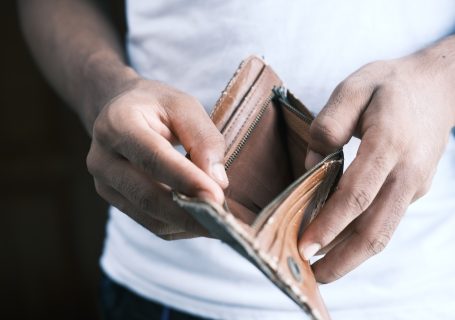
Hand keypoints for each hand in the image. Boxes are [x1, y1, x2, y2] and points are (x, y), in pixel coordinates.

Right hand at [86, 76, 228, 239]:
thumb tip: (218, 182)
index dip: (186, 180)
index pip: (153, 158)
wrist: (121, 111)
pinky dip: (180, 227)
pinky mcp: (115, 201)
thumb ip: (203, 139)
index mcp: (118, 123)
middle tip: (224, 221)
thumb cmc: (157, 106)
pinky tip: (202, 220)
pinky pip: (151, 224)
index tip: (217, 198)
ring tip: (220, 223)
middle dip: (189, 213)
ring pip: (150, 217)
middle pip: (147, 196)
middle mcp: (103, 157)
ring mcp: (104, 184)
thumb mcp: (184, 106)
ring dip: (188, 224)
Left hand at [299, 38, 454, 282]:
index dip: (330, 224)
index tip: (305, 245)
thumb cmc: (389, 86)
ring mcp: (414, 184)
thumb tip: (312, 165)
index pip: (357, 194)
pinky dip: (361, 237)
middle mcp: (406, 172)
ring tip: (323, 269)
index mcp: (389, 143)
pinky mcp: (414, 190)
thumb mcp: (354, 88)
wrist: (437, 88)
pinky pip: (385, 219)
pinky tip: (338, 241)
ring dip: (352, 256)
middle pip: (375, 228)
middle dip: (343, 258)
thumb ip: (329, 124)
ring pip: (383, 231)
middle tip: (313, 276)